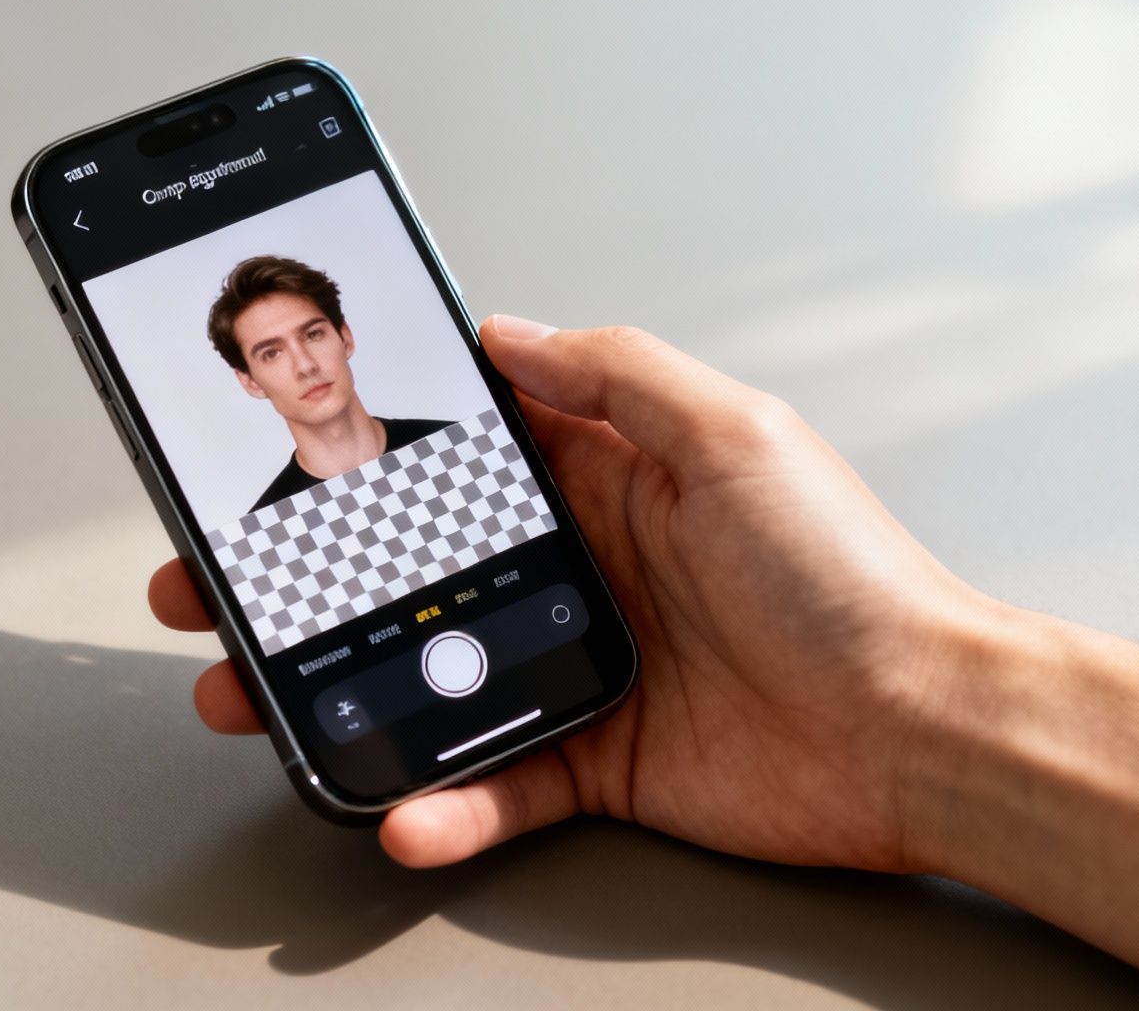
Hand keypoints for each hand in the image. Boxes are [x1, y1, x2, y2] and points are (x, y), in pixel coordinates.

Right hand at [149, 317, 990, 869]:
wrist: (922, 731)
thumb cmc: (850, 579)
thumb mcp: (736, 434)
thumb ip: (614, 374)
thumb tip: (507, 329)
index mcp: (610, 474)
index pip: (460, 451)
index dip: (366, 446)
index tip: (281, 449)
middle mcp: (584, 565)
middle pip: (410, 566)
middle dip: (304, 574)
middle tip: (216, 580)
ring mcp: (579, 664)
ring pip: (424, 675)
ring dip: (334, 688)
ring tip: (255, 697)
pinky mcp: (594, 758)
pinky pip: (494, 782)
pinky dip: (442, 804)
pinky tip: (402, 809)